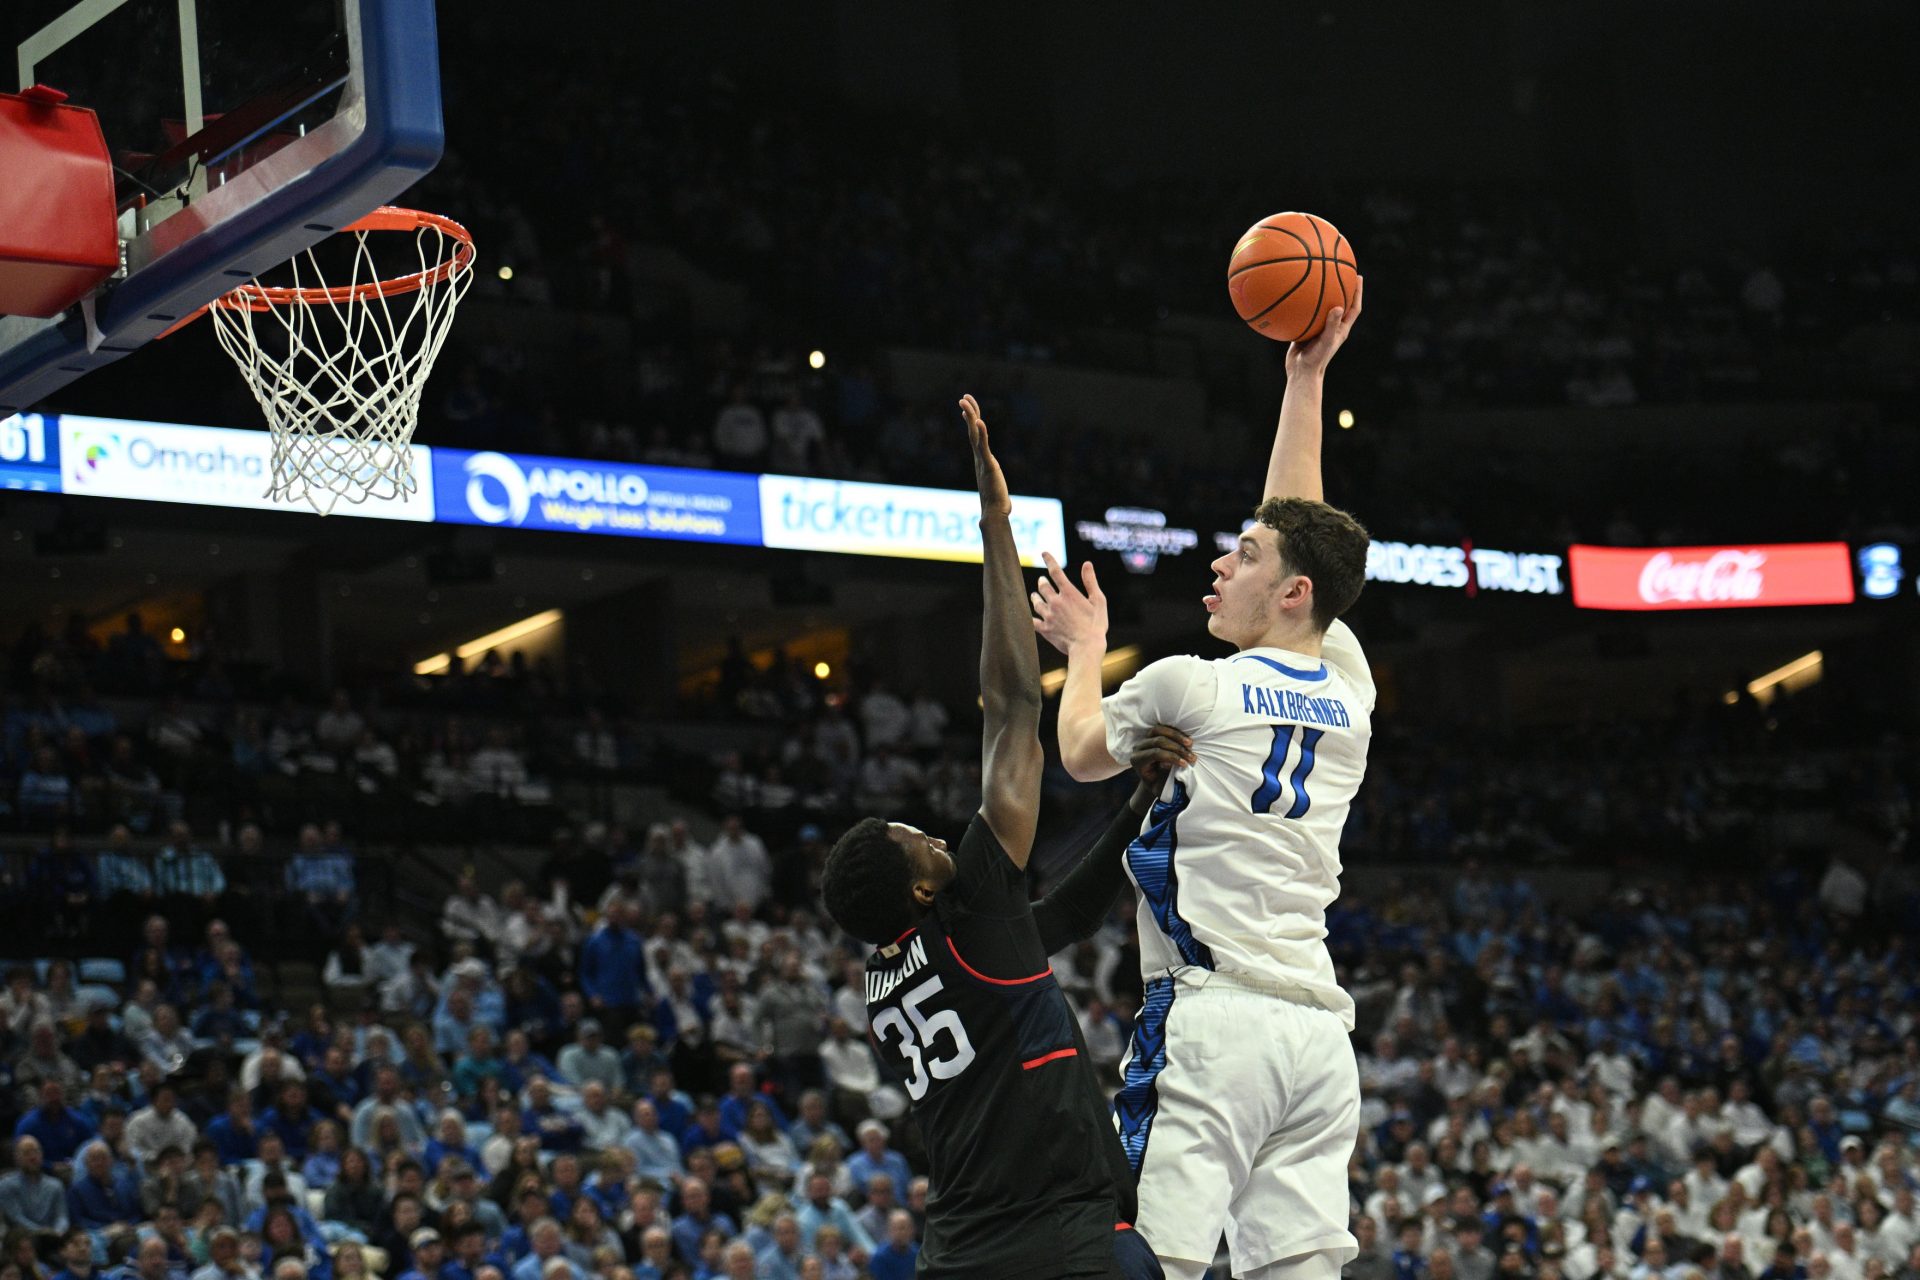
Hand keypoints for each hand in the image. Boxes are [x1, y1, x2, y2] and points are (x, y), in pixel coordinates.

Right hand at [958, 394, 1010, 516]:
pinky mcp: (988, 465)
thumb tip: (1000, 493)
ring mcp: (983, 461)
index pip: (975, 436)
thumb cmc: (996, 504)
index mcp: (982, 460)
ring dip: (970, 417)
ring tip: (964, 402)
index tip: (965, 409)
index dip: (971, 421)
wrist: (995, 513)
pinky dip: (981, 433)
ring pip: (974, 434)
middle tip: (963, 397)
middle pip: (972, 430)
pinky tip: (979, 421)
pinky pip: (983, 446)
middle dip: (969, 412)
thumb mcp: (995, 487)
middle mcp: (979, 458)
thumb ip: (995, 485)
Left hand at [1029, 552, 1107, 655]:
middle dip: (1042, 582)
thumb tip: (1087, 564)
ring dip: (1035, 597)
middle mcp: (1055, 602)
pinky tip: (1029, 616)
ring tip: (1034, 595)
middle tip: (1041, 581)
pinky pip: (1033, 621)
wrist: (1086, 647)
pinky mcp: (1044, 629)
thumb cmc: (1096, 624)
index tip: (1043, 553)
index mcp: (1069, 593)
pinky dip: (1030, 617)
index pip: (1056, 571)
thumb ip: (1091, 582)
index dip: (1049, 560)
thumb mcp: (1098, 601)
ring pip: (1036, 602)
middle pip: (1043, 586)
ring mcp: (1048, 616)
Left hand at [1130, 724, 1194, 783]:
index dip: (1171, 757)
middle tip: (1191, 756)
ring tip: (1191, 744)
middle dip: (1177, 748)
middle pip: (1158, 741)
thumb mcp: (1159, 786)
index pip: (1155, 754)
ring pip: (1159, 730)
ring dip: (1177, 736)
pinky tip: (1186, 738)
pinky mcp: (1151, 734)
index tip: (1185, 764)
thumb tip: (1167, 763)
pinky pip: (1162, 727)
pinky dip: (1175, 731)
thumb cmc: (1157, 784)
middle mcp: (1138, 747)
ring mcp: (1144, 739)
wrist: (1153, 779)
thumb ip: (1162, 775)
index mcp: (1137, 760)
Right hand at [1285, 274, 1363, 379]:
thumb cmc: (1316, 360)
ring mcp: (1318, 329)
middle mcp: (1331, 327)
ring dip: (1321, 295)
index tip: (1358, 277)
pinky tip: (1293, 295)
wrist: (1301, 372)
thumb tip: (1339, 307)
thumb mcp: (1325, 341)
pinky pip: (1304, 315)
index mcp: (1341, 329)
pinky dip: (1301, 306)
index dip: (1358, 292)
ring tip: (1317, 278)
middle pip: (1340, 303)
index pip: (1354, 307)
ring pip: (1321, 308)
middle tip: (1341, 271)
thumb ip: (1331, 325)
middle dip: (1342, 288)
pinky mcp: (1305, 331)